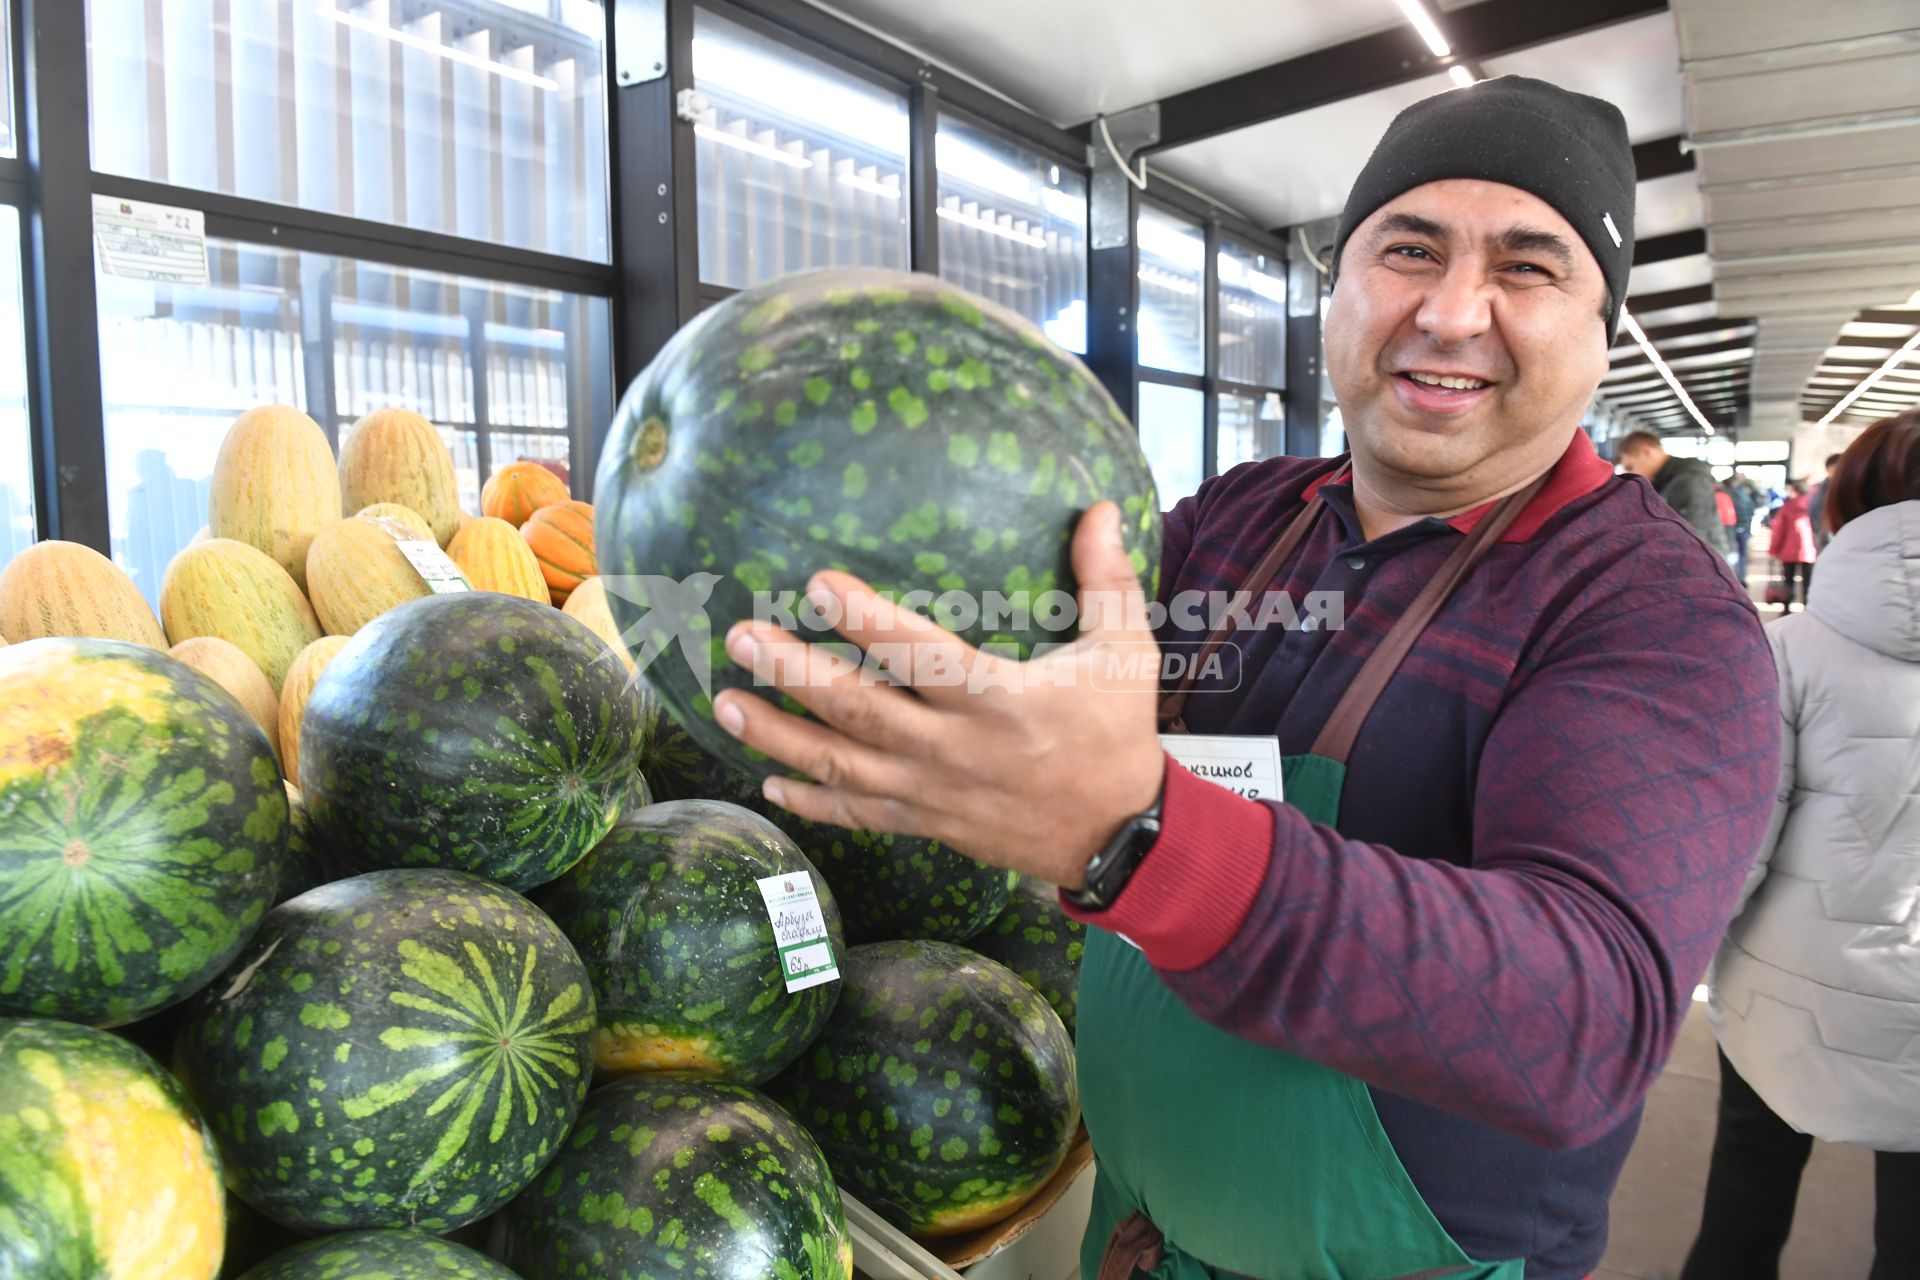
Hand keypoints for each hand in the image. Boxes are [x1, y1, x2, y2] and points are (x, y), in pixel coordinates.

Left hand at [711, 502, 1165, 889]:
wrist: (1120, 836)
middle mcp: (955, 750)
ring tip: (724, 703)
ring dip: (778, 736)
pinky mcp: (927, 824)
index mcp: (998, 701)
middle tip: (741, 636)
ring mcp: (933, 793)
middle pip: (858, 710)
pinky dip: (811, 802)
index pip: (920, 655)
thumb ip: (1105, 580)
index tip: (818, 584)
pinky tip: (768, 781)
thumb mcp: (1125, 653)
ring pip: (842, 766)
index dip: (866, 620)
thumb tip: (1098, 507)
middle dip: (792, 673)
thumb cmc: (1116, 734)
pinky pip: (858, 815)